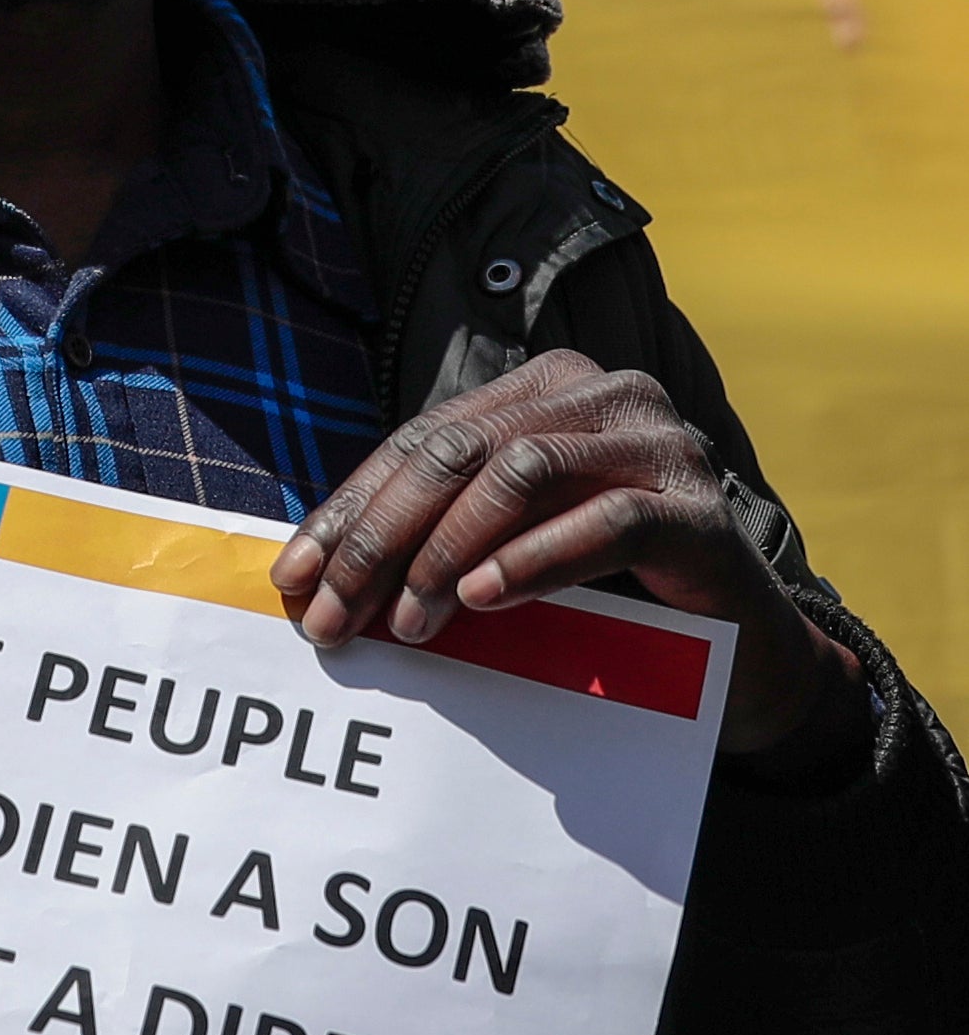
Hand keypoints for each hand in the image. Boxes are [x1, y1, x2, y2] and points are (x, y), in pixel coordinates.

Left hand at [270, 350, 860, 757]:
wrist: (739, 647)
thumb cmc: (606, 587)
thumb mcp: (507, 542)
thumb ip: (434, 529)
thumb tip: (312, 569)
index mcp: (546, 387)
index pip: (422, 441)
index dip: (351, 509)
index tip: (295, 576)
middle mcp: (605, 396)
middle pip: (460, 452)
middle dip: (381, 537)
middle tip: (333, 615)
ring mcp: (661, 446)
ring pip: (523, 473)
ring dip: (448, 551)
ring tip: (408, 619)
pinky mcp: (705, 513)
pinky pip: (608, 521)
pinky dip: (534, 559)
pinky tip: (483, 598)